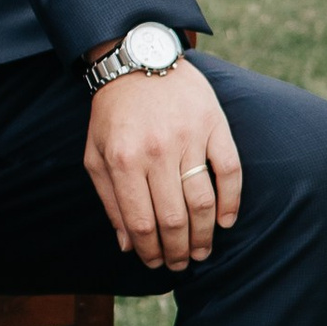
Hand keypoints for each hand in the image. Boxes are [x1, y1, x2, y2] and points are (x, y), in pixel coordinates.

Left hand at [83, 58, 240, 270]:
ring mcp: (189, 138)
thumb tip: (127, 245)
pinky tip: (226, 222)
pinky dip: (231, 201)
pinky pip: (230, 171)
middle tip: (181, 264)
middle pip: (173, 218)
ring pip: (202, 201)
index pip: (141, 221)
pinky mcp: (215, 125)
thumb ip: (109, 200)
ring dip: (204, 235)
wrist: (138, 61)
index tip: (155, 264)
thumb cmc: (114, 114)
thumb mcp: (96, 155)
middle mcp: (156, 151)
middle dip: (177, 250)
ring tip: (201, 252)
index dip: (150, 251)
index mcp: (123, 160)